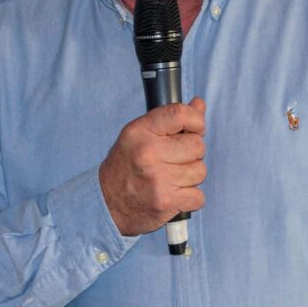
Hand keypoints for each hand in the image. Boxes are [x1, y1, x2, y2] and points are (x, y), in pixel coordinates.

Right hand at [99, 97, 206, 235]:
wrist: (107, 202)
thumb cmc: (127, 165)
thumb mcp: (141, 134)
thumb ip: (171, 119)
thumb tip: (199, 104)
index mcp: (140, 131)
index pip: (181, 114)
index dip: (196, 121)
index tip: (193, 129)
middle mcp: (148, 153)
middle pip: (197, 145)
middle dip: (192, 153)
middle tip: (175, 159)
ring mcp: (158, 179)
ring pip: (200, 171)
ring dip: (191, 176)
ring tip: (172, 177)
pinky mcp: (166, 202)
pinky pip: (198, 196)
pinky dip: (190, 198)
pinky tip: (174, 193)